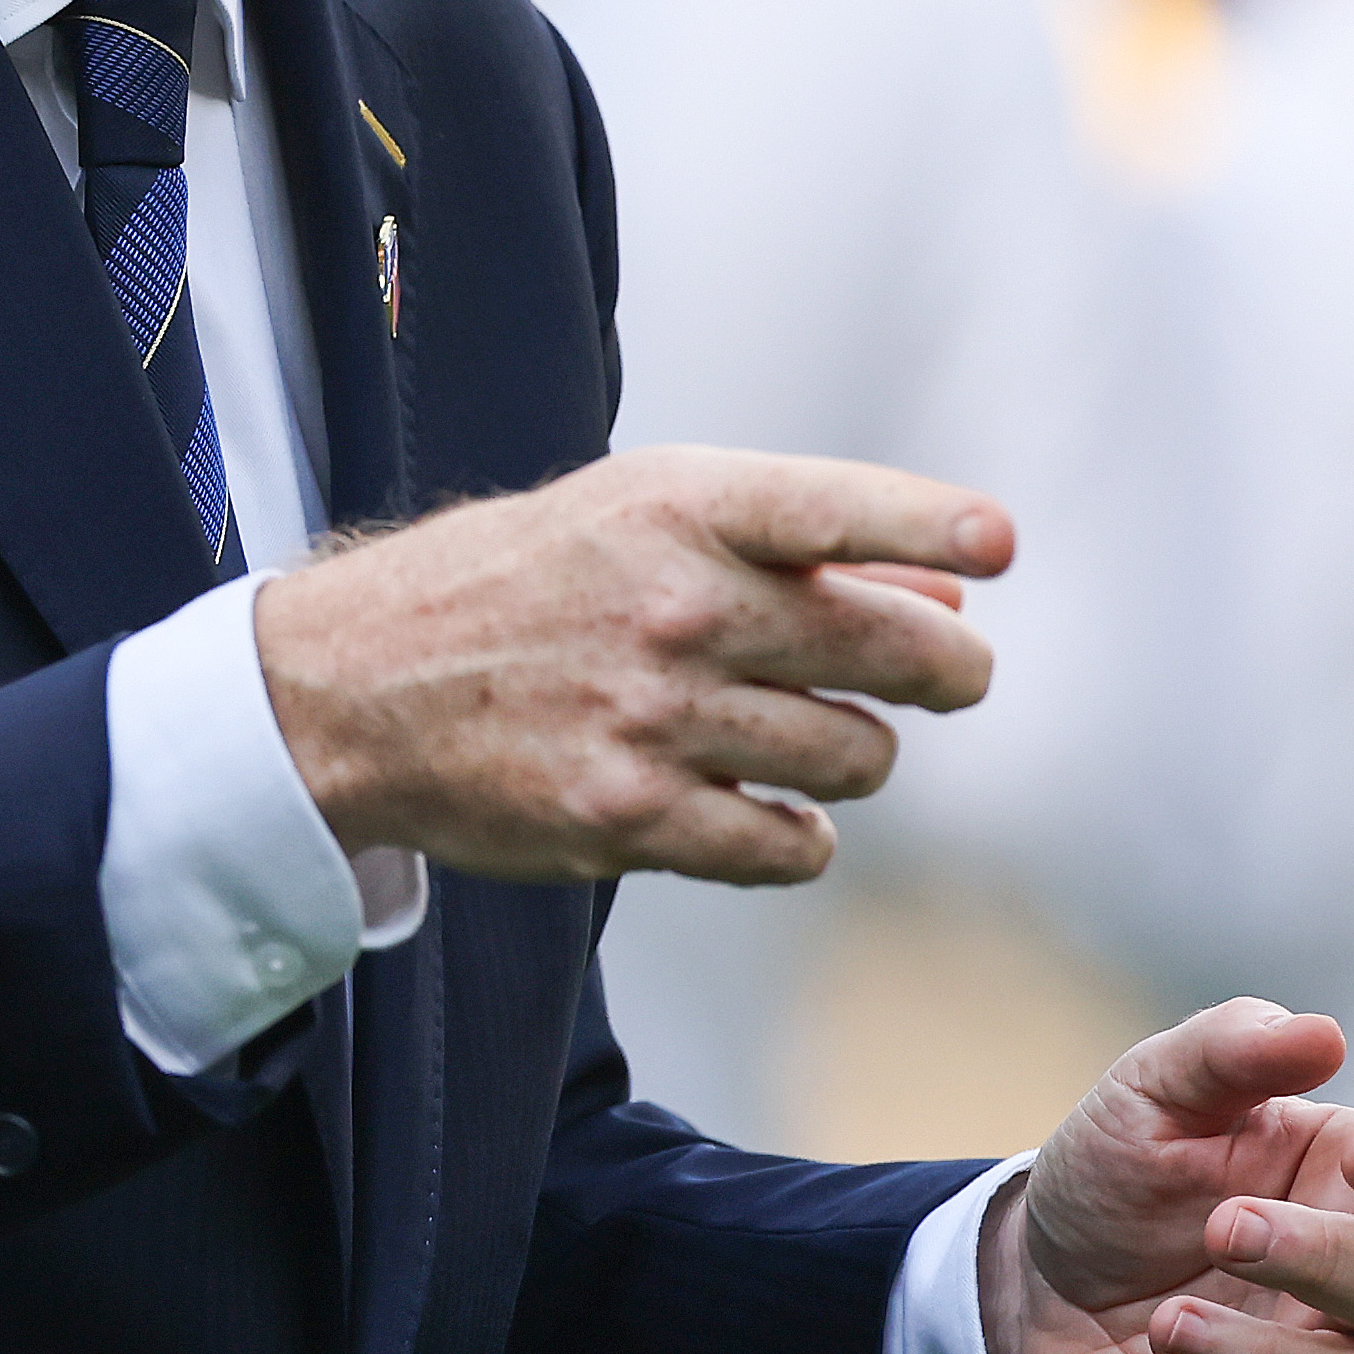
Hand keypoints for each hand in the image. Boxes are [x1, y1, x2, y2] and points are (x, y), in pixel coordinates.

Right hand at [250, 446, 1006, 881]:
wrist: (356, 685)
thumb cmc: (521, 585)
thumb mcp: (639, 521)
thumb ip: (797, 552)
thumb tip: (953, 592)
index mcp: (676, 508)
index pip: (832, 507)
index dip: (928, 523)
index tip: (997, 543)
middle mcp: (672, 606)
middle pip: (893, 655)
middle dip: (948, 671)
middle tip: (949, 677)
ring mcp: (653, 716)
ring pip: (859, 756)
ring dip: (853, 753)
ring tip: (798, 735)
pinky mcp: (632, 817)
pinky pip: (793, 846)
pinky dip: (797, 834)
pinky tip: (759, 807)